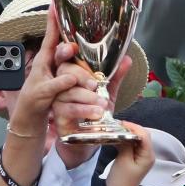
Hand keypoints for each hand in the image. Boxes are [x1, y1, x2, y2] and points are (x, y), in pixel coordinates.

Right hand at [47, 42, 134, 169]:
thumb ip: (114, 77)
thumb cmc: (95, 111)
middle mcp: (61, 85)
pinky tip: (96, 114)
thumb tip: (127, 59)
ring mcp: (57, 100)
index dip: (64, 51)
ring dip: (87, 98)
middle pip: (64, 72)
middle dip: (80, 76)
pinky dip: (84, 111)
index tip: (71, 48)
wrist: (91, 137)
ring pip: (68, 93)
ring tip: (102, 104)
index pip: (63, 57)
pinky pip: (69, 110)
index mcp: (70, 74)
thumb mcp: (107, 92)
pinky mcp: (58, 116)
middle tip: (95, 84)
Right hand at [106, 123, 154, 185]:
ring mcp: (142, 156)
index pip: (144, 135)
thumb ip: (126, 144)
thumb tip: (124, 132)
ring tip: (116, 129)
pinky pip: (133, 145)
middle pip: (142, 135)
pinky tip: (117, 138)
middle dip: (131, 129)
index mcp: (148, 155)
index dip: (133, 127)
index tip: (120, 123)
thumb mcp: (123, 160)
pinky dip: (126, 140)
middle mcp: (148, 154)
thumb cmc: (121, 180)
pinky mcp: (136, 158)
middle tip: (117, 125)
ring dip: (127, 133)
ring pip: (137, 139)